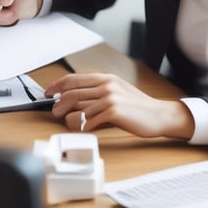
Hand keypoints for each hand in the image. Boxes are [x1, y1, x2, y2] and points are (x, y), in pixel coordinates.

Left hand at [45, 72, 194, 138]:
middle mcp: (107, 85)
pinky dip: (83, 127)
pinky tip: (85, 129)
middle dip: (59, 104)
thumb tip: (73, 99)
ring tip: (69, 123)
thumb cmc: (137, 107)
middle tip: (55, 112)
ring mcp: (110, 98)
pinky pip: (89, 121)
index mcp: (106, 78)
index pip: (74, 79)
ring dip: (69, 118)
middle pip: (72, 94)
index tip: (49, 93)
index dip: (57, 86)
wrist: (158, 115)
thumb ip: (98, 92)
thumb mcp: (117, 91)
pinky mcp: (113, 112)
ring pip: (78, 109)